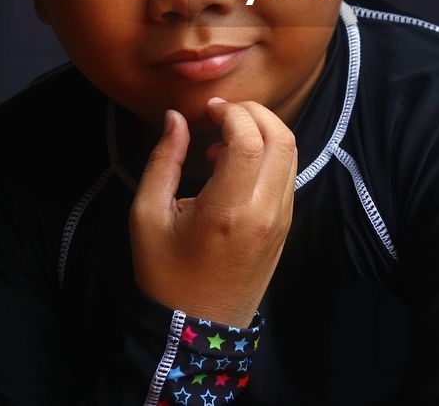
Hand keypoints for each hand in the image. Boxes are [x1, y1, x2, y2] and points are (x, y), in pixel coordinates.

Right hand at [129, 98, 297, 327]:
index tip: (208, 110)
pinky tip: (233, 167)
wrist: (199, 328)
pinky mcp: (286, 226)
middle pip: (282, 138)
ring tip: (222, 145)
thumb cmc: (165, 273)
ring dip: (263, 132)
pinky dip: (268, 155)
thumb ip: (162, 161)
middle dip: (254, 112)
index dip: (232, 113)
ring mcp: (282, 220)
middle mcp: (264, 212)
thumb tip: (176, 118)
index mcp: (228, 210)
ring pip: (291, 153)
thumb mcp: (147, 217)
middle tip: (221, 114)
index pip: (250, 140)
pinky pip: (288, 175)